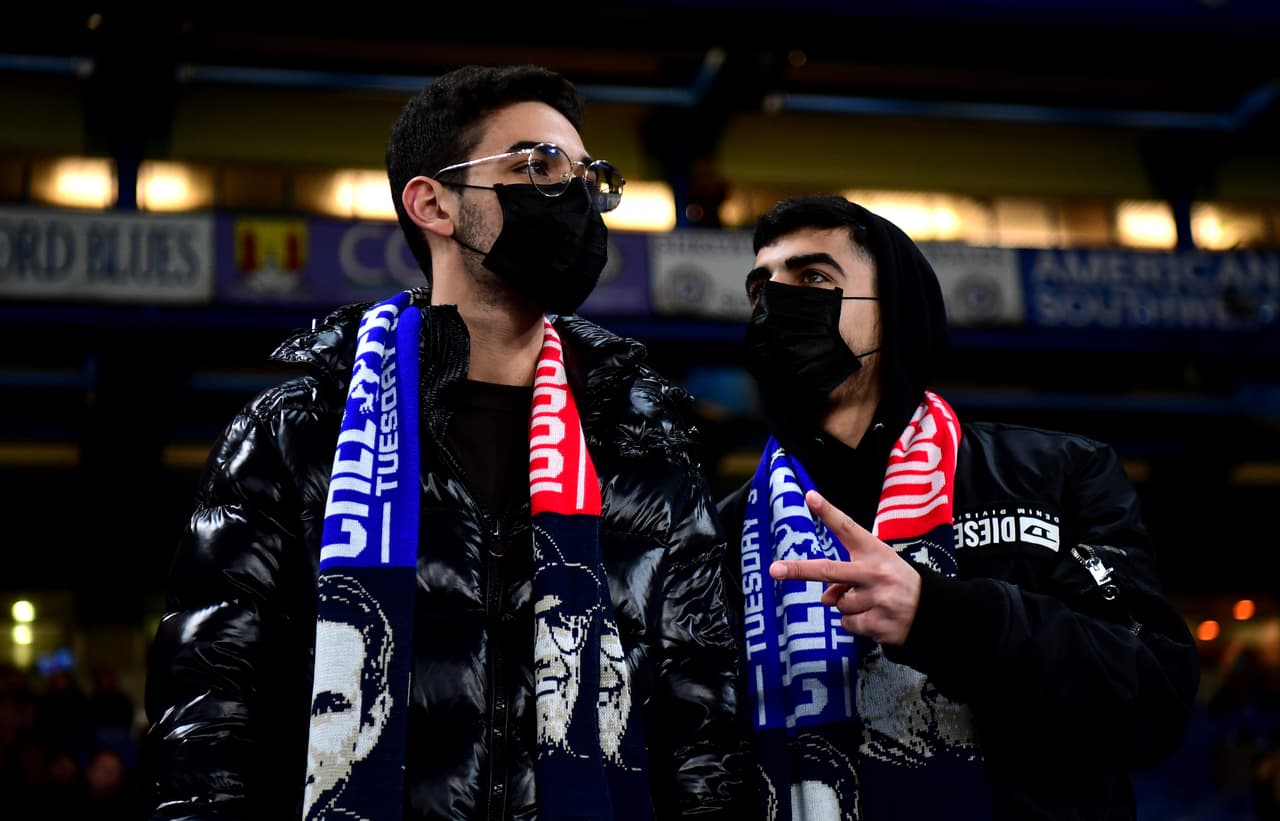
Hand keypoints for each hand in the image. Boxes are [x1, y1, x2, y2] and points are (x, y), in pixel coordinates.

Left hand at [768, 490, 921, 645]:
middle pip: (830, 570)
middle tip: (775, 570)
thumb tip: (826, 599)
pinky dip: (855, 624)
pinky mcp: (879, 623)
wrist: (934, 610)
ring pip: (838, 604)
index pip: (848, 528)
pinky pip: (848, 625)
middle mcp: (875, 573)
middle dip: (799, 570)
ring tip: (871, 603)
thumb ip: (847, 577)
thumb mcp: (878, 568)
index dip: (828, 512)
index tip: (809, 496)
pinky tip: (875, 617)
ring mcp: (878, 599)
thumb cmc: (898, 582)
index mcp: (875, 552)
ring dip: (847, 606)